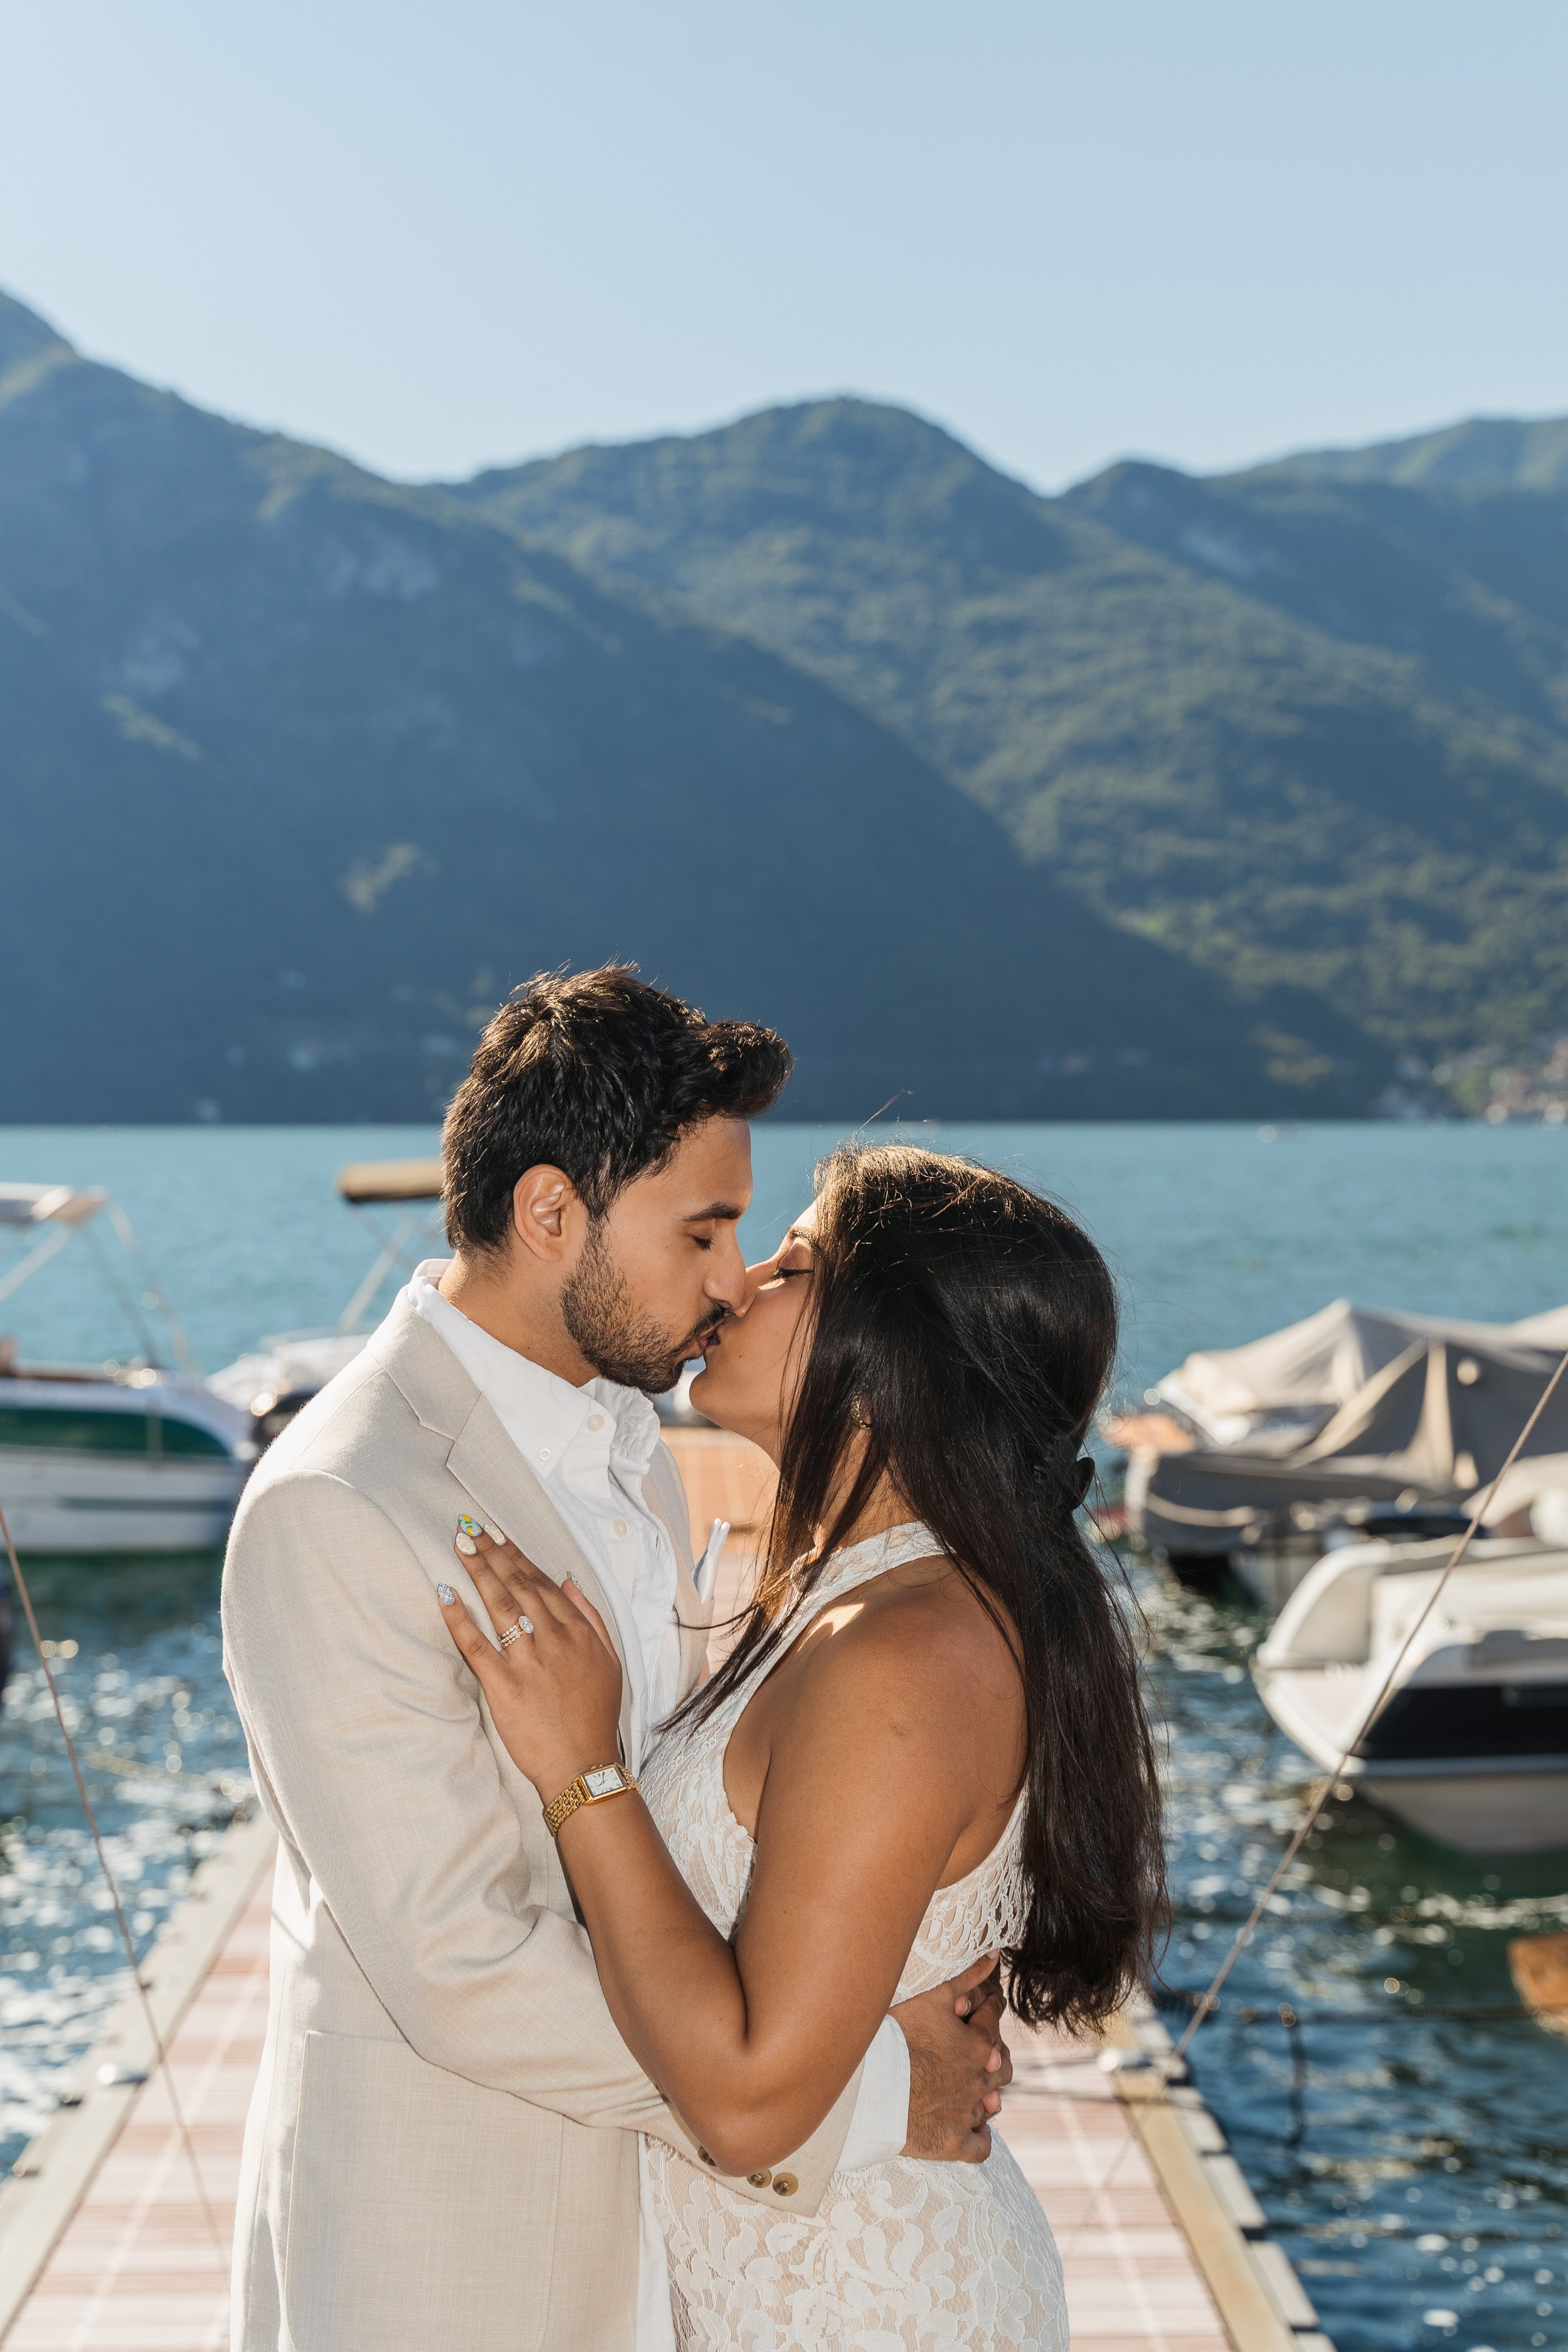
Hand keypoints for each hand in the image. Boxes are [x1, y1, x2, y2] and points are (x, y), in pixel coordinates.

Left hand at [438, 1523, 622, 1795]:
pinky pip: (477, 1646)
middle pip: (518, 1586)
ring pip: (499, 1606)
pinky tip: (445, 1594)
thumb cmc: (595, 1716)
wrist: (583, 1764)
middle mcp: (553, 1640)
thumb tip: (569, 1580)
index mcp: (577, 1633)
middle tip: (469, 1528)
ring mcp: (528, 1662)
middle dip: (492, 1553)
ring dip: (478, 1572)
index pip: (542, 1583)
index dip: (517, 1557)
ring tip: (460, 1545)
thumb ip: (591, 1618)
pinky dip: (459, 1619)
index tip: (497, 1535)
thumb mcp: (610, 1661)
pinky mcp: (504, 1686)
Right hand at [893, 1955, 1011, 2163]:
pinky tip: (971, 2127)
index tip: (975, 2007)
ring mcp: (968, 2114)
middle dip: (994, 2055)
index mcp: (981, 2045)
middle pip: (1004, 2066)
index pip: (994, 2019)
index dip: (986, 2009)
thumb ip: (967, 1977)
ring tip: (970, 2086)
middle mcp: (981, 2080)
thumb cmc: (897, 2036)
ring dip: (986, 2094)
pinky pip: (981, 2146)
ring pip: (992, 2105)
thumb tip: (995, 1955)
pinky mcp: (952, 2143)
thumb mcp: (934, 1997)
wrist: (870, 2088)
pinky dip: (980, 2136)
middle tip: (978, 2050)